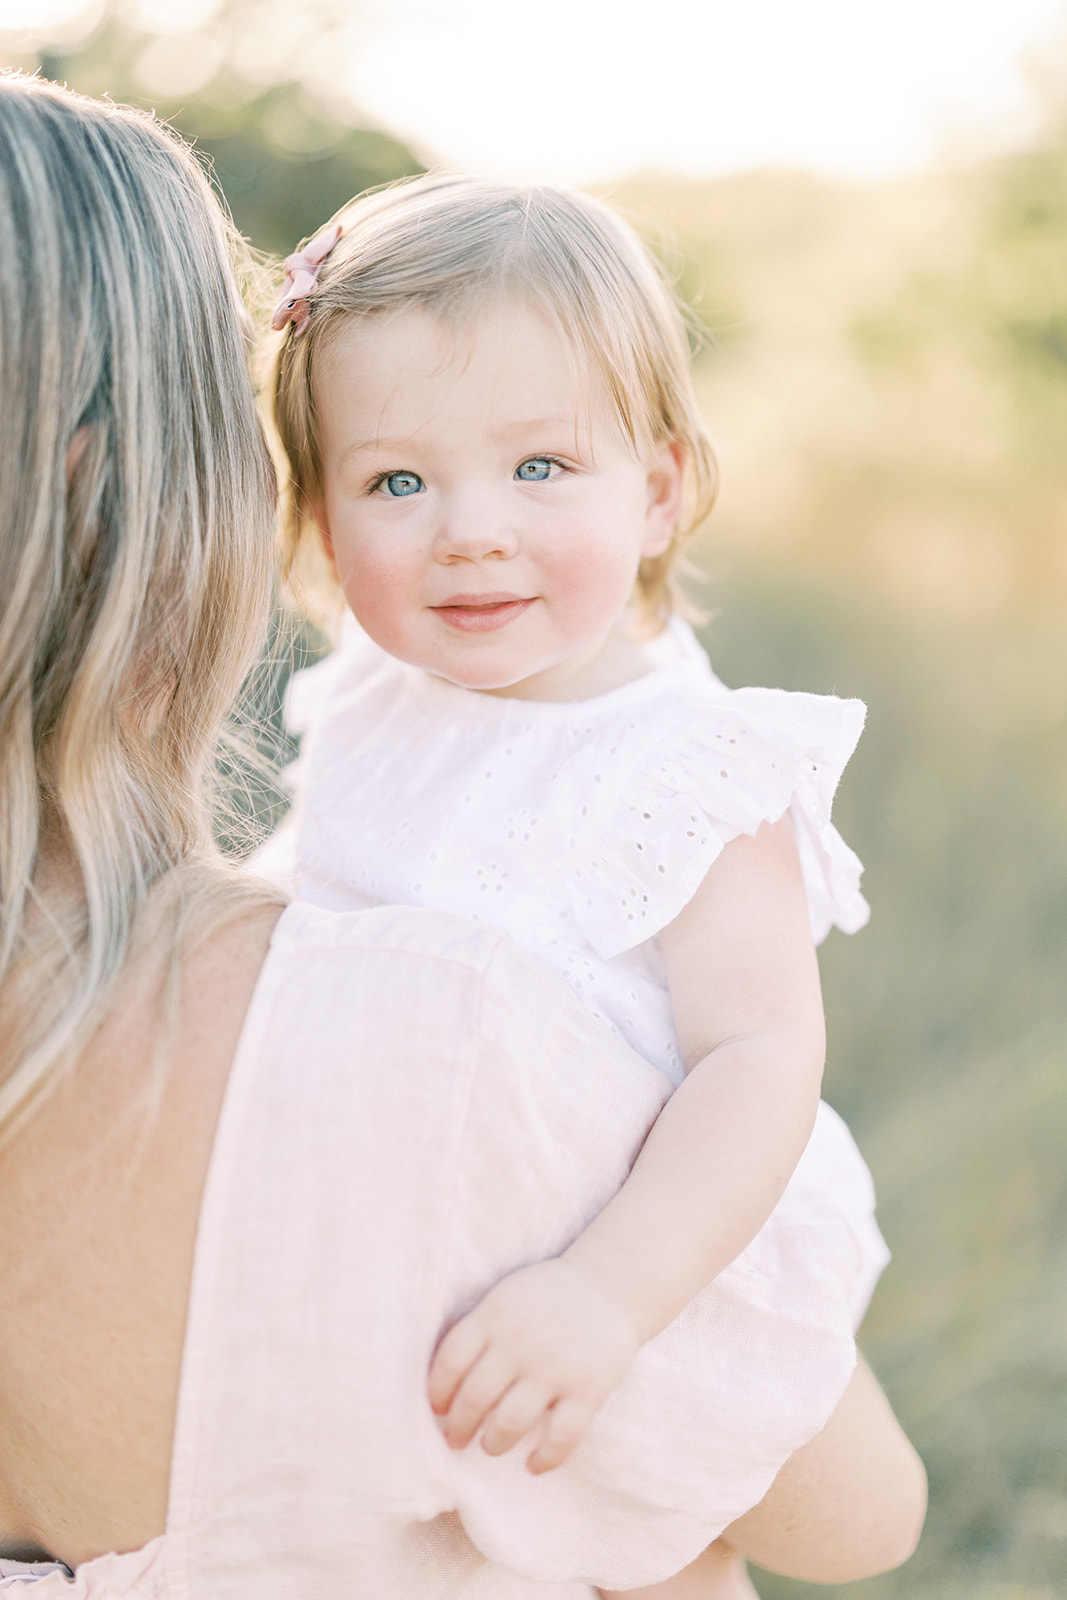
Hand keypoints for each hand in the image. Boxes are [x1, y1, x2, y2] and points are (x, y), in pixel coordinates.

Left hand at [427, 1257, 641, 1473]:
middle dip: (459, 1427)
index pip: (450, 1362)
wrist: (609, 1284)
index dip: (437, 1392)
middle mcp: (519, 1343)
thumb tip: (442, 1380)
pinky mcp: (587, 1389)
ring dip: (493, 1443)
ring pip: (510, 1422)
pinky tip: (532, 1465)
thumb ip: (478, 1330)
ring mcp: (554, 1368)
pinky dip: (544, 1459)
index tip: (437, 1409)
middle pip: (474, 1398)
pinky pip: (562, 1437)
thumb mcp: (505, 1297)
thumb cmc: (548, 1294)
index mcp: (494, 1316)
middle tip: (456, 1440)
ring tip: (491, 1446)